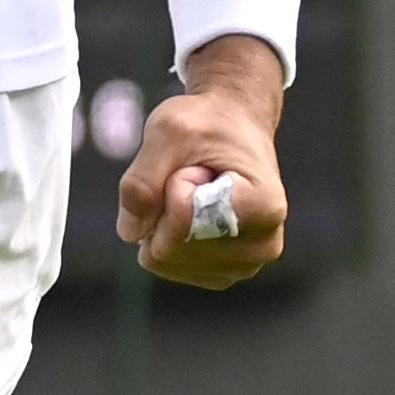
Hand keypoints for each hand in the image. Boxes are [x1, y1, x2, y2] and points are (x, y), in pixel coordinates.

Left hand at [118, 35, 287, 288]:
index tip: (197, 163)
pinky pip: (170, 266)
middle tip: (190, 175)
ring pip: (167, 261)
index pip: (184, 220)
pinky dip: (166, 236)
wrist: (232, 125)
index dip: (173, 186)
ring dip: (165, 221)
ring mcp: (247, 265)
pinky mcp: (226, 272)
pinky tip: (189, 212)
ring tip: (194, 191)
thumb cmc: (205, 123)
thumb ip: (142, 181)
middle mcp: (264, 245)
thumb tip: (130, 233)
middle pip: (171, 249)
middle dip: (163, 206)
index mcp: (262, 207)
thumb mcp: (167, 131)